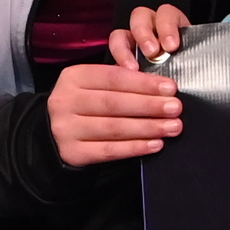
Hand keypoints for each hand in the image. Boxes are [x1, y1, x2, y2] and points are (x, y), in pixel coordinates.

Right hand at [46, 12, 188, 168]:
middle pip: (114, 103)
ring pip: (113, 127)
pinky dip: (135, 147)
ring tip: (172, 127)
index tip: (170, 88)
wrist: (54, 135)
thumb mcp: (94, 84)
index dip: (144, 83)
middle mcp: (64, 101)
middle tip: (175, 108)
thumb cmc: (85, 106)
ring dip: (147, 127)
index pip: (113, 77)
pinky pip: (109, 150)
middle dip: (149, 105)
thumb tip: (160, 85)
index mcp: (73, 77)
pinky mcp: (72, 152)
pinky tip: (155, 144)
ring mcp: (65, 128)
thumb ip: (120, 78)